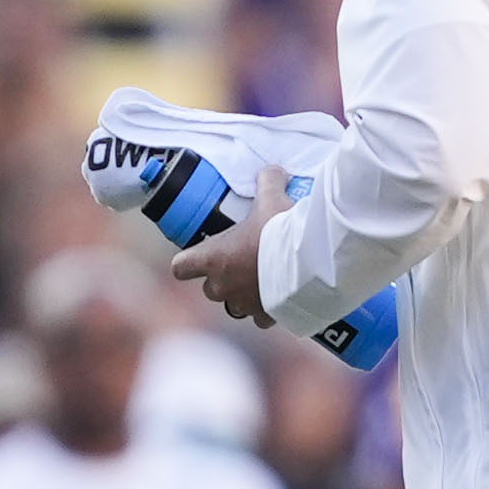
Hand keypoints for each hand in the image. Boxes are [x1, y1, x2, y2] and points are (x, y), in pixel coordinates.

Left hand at [172, 169, 285, 326]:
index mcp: (213, 258)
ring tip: (262, 282)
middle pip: (209, 289)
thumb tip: (274, 170)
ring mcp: (243, 303)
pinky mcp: (266, 315)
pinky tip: (279, 299)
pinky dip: (267, 311)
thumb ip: (267, 183)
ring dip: (242, 296)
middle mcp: (222, 285)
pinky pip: (260, 318)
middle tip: (242, 263)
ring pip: (233, 306)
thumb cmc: (280, 230)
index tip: (200, 255)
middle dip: (222, 279)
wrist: (308, 262)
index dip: (188, 262)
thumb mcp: (273, 198)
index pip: (180, 267)